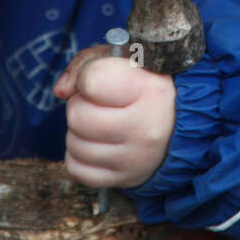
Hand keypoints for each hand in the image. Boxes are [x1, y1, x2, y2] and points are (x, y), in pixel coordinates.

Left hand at [52, 43, 175, 187]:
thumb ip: (86, 64)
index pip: (92, 81)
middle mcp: (146, 128)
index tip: (98, 79)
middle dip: (80, 106)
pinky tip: (98, 144)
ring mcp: (136, 158)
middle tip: (98, 104)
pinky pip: (77, 169)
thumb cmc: (143, 85)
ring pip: (74, 145)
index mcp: (150, 89)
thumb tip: (62, 90)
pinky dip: (79, 156)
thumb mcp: (122, 60)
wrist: (177, 122)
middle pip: (77, 116)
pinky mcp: (125, 179)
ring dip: (79, 132)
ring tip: (101, 123)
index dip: (86, 77)